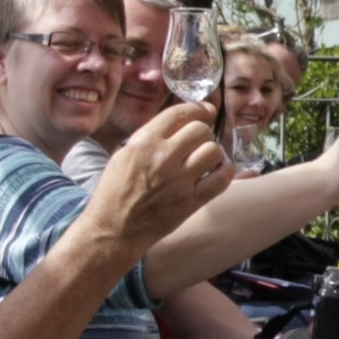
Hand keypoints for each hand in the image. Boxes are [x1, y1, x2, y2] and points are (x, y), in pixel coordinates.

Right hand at [86, 101, 229, 252]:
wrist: (113, 229)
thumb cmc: (115, 192)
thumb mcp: (124, 154)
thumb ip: (151, 136)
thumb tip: (181, 121)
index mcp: (143, 142)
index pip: (179, 113)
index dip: (197, 109)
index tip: (204, 111)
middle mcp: (163, 158)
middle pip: (200, 130)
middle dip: (203, 132)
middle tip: (198, 142)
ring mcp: (179, 181)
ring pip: (213, 150)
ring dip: (213, 152)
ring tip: (205, 158)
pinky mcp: (191, 202)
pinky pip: (222, 178)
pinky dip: (225, 171)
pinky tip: (218, 171)